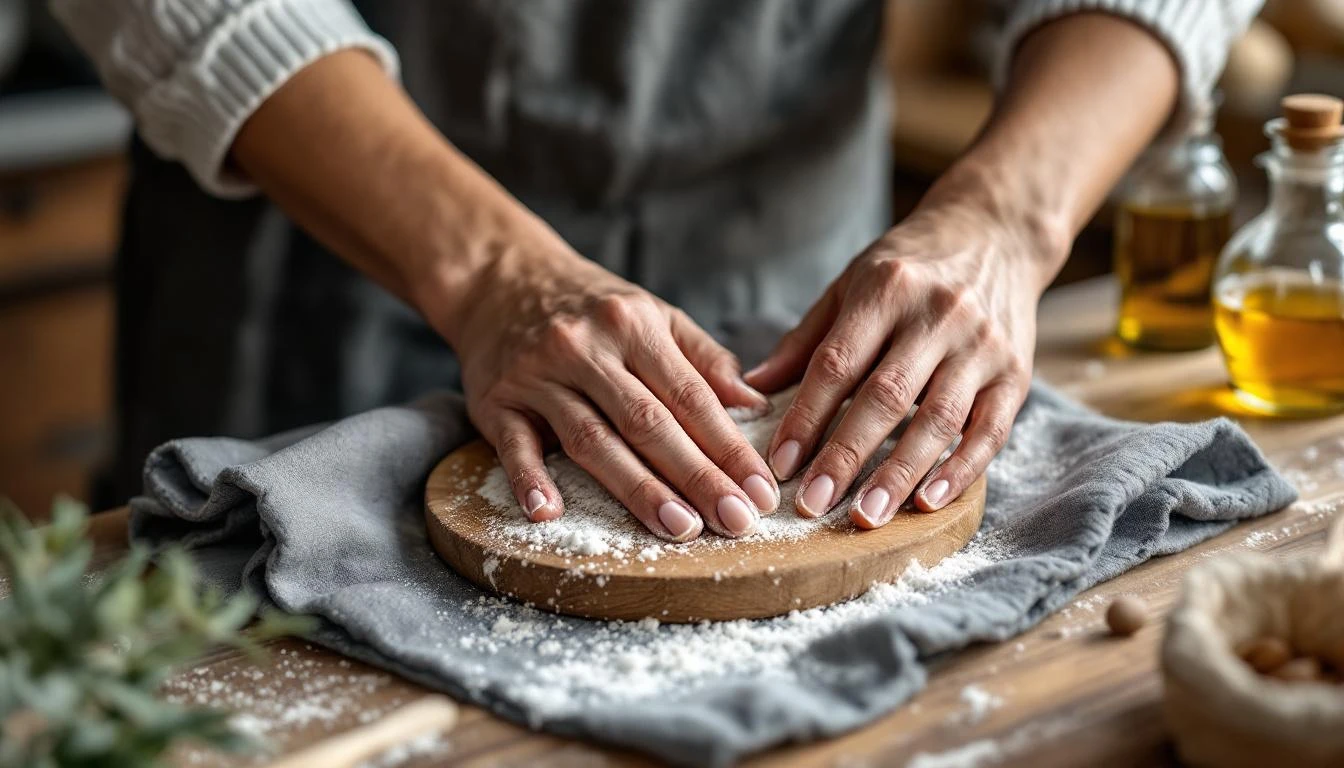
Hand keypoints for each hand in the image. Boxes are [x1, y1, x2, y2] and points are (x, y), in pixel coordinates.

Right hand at [449, 230, 778, 541]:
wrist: (500, 278)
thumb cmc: (591, 307)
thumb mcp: (653, 314)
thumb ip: (704, 358)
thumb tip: (755, 405)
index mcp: (633, 326)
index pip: (690, 396)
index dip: (729, 447)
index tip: (761, 490)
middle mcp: (585, 349)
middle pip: (647, 423)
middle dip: (697, 476)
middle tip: (736, 521)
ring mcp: (538, 376)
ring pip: (591, 439)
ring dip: (636, 488)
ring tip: (679, 527)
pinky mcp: (496, 401)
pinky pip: (513, 445)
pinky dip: (529, 479)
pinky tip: (548, 513)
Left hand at [745, 201, 1062, 527]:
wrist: (998, 234)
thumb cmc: (911, 266)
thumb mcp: (852, 284)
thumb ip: (806, 340)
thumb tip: (752, 390)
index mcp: (887, 289)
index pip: (837, 363)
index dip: (806, 417)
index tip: (779, 464)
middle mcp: (938, 316)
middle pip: (885, 396)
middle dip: (845, 456)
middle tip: (813, 504)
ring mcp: (982, 346)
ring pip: (938, 419)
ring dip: (900, 473)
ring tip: (867, 516)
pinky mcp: (1016, 373)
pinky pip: (989, 430)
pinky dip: (961, 470)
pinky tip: (929, 501)